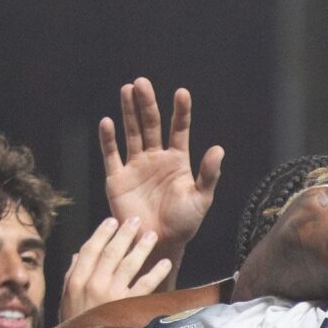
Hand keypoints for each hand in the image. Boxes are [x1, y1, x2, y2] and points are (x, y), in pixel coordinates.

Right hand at [59, 216, 171, 319]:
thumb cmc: (74, 323)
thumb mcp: (66, 299)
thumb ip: (71, 275)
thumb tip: (77, 254)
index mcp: (77, 280)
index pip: (90, 249)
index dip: (102, 233)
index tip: (112, 220)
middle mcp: (94, 284)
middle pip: (112, 252)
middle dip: (125, 234)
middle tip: (136, 220)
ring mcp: (112, 295)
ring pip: (129, 264)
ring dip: (142, 248)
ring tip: (151, 236)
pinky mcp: (128, 307)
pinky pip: (145, 286)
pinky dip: (157, 273)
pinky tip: (165, 263)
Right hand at [102, 78, 224, 254]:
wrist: (158, 244)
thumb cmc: (183, 224)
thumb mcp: (201, 199)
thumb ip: (209, 174)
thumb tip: (219, 149)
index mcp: (177, 160)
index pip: (179, 129)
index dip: (180, 112)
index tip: (181, 93)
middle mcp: (155, 158)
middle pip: (151, 125)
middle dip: (147, 104)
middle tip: (142, 83)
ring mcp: (136, 167)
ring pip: (132, 133)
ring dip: (128, 112)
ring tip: (127, 90)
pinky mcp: (118, 179)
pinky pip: (111, 155)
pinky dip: (109, 139)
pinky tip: (107, 122)